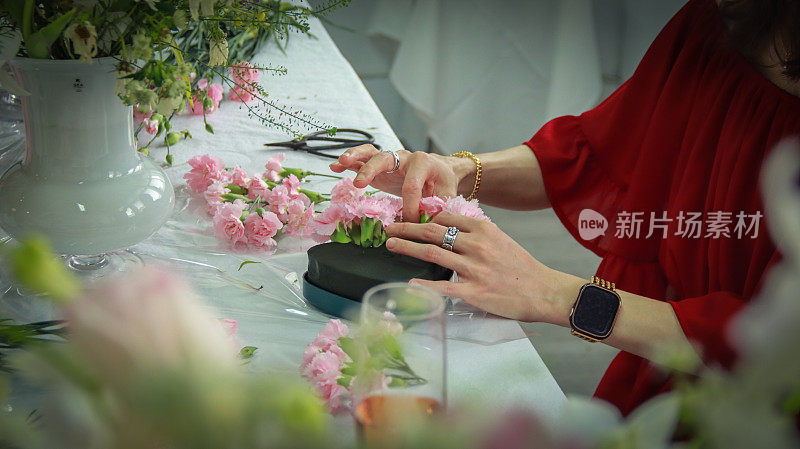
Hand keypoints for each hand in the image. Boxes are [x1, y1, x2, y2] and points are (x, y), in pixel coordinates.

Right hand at [330, 144, 473, 221]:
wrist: (440, 170)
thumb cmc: (442, 181)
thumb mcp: (447, 193)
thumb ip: (439, 205)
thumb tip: (428, 222)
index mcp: (422, 162)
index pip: (411, 186)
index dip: (409, 207)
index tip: (410, 223)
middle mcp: (403, 157)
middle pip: (384, 159)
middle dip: (371, 171)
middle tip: (359, 184)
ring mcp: (390, 160)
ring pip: (370, 153)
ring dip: (355, 157)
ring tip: (342, 162)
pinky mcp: (379, 166)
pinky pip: (362, 161)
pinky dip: (348, 163)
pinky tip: (335, 166)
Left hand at [384, 211, 583, 323]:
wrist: (543, 290)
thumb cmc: (521, 267)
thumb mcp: (500, 239)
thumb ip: (475, 233)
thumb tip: (447, 228)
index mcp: (483, 229)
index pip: (445, 217)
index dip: (423, 216)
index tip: (409, 218)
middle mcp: (477, 245)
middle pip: (432, 231)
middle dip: (406, 227)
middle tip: (389, 227)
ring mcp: (474, 269)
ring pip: (432, 252)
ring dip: (407, 247)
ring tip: (390, 244)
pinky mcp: (474, 292)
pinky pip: (443, 286)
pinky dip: (423, 284)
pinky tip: (409, 282)